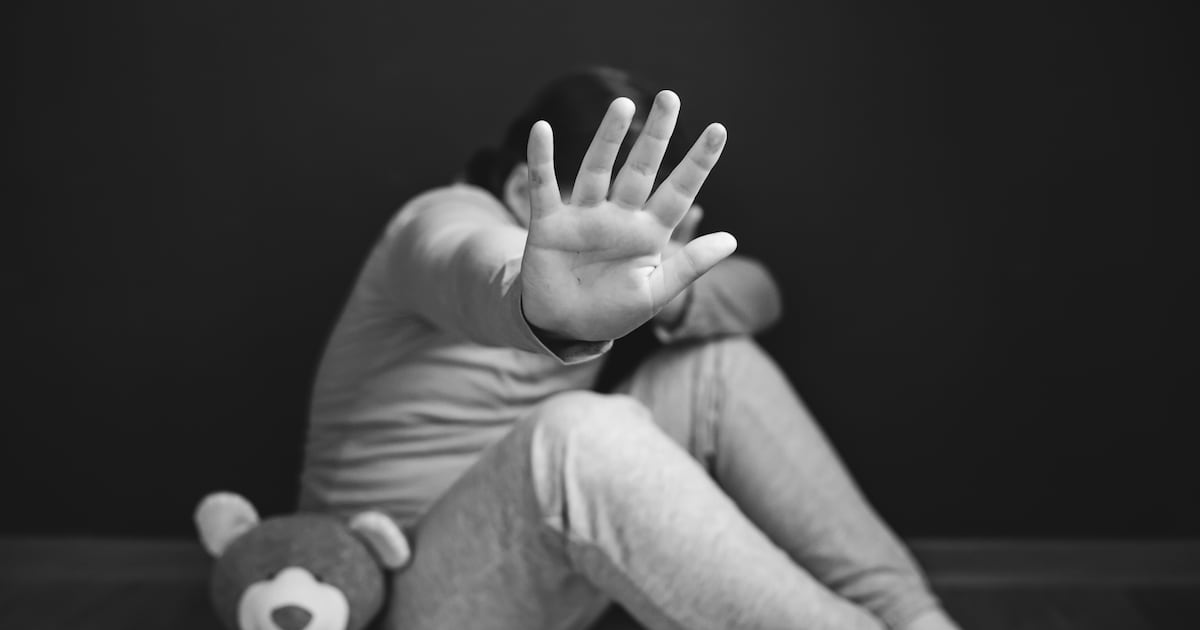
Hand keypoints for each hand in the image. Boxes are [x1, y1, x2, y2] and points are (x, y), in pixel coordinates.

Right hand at [520, 91, 735, 340]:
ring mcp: (585, 217)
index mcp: (649, 233)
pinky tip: (542, 130)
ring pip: (598, 169)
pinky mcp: (550, 224)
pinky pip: (545, 186)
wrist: (564, 328)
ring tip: (622, 106)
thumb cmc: (612, 311)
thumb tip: (731, 239)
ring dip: (608, 138)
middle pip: (641, 168)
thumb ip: (689, 265)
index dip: (698, 162)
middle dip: (656, 135)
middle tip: (670, 98)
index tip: (718, 130)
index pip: (679, 190)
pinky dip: (541, 160)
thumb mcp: (655, 293)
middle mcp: (619, 216)